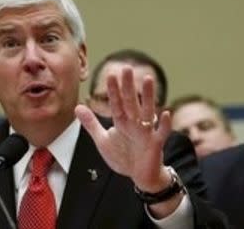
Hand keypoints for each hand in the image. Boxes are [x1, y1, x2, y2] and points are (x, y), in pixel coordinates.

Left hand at [75, 65, 171, 191]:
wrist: (139, 176)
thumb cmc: (123, 156)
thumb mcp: (103, 140)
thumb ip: (91, 123)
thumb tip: (77, 106)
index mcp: (122, 122)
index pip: (116, 103)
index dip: (113, 90)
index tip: (111, 74)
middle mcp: (134, 123)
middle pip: (130, 102)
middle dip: (128, 86)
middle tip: (127, 67)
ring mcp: (146, 132)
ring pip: (147, 112)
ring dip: (148, 96)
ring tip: (148, 79)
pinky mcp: (155, 144)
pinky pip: (161, 133)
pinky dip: (163, 124)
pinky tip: (165, 112)